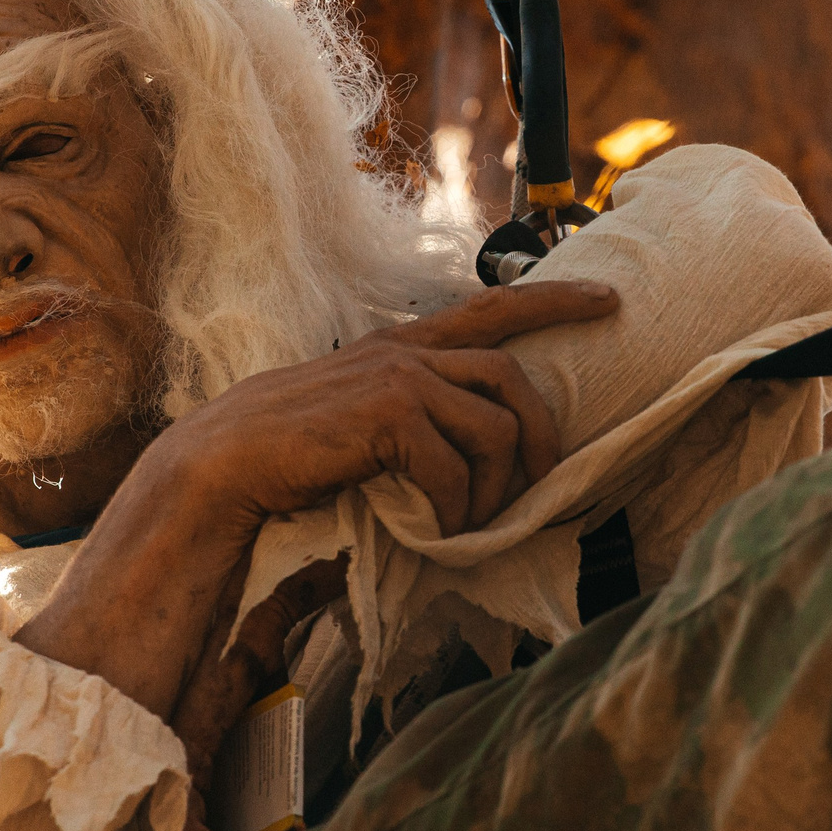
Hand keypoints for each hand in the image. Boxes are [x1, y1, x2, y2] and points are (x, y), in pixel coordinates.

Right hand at [153, 279, 616, 537]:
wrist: (221, 468)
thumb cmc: (285, 461)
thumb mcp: (359, 430)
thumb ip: (412, 431)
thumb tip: (469, 476)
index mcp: (402, 349)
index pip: (494, 306)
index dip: (556, 300)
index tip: (610, 299)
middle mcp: (407, 351)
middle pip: (515, 377)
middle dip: (542, 437)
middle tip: (538, 487)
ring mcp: (400, 375)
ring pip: (499, 429)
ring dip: (494, 491)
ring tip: (469, 527)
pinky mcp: (389, 411)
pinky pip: (459, 468)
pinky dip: (458, 511)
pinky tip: (439, 532)